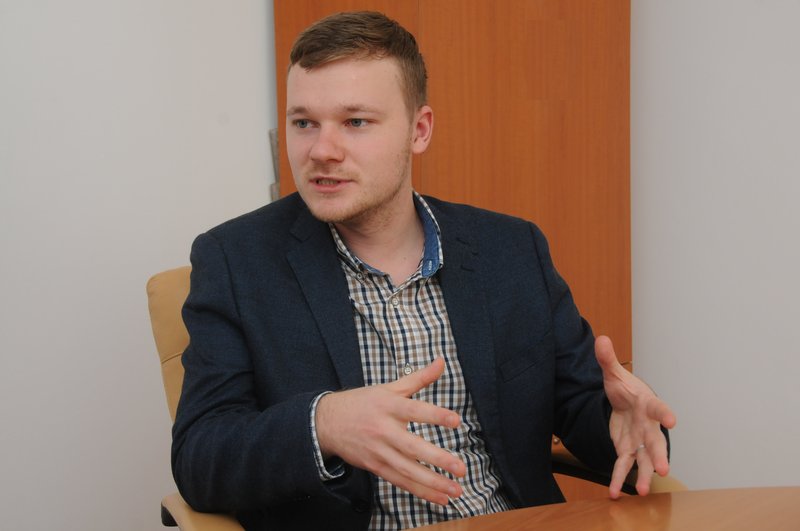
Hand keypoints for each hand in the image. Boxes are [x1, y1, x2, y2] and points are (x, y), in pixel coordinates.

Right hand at [315, 357, 465, 505]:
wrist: (328, 422)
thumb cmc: (364, 402)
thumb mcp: (390, 387)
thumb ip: (419, 377)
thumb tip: (442, 361)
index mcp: (389, 406)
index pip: (415, 410)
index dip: (435, 415)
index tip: (455, 421)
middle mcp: (384, 430)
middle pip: (412, 447)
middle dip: (438, 459)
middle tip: (461, 468)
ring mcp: (379, 451)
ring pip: (407, 470)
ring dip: (432, 483)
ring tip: (456, 490)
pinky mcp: (375, 467)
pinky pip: (400, 481)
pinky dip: (420, 491)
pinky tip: (440, 497)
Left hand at [595, 336, 676, 498]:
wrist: (624, 403)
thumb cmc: (625, 389)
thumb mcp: (613, 374)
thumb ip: (607, 360)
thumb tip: (600, 339)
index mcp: (647, 404)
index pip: (658, 408)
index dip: (666, 414)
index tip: (673, 421)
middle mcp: (648, 426)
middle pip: (656, 442)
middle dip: (659, 456)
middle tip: (663, 470)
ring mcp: (640, 441)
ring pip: (645, 460)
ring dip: (643, 475)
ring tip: (642, 491)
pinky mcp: (627, 450)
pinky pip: (624, 466)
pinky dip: (618, 479)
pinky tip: (614, 493)